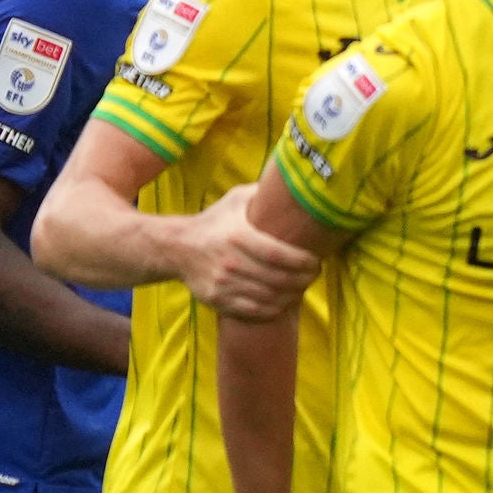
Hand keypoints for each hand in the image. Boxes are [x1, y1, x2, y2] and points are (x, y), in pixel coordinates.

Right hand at [181, 187, 319, 321]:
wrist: (177, 247)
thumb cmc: (214, 222)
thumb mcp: (234, 200)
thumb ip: (262, 193)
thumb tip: (293, 181)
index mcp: (238, 236)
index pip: (280, 254)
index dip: (303, 262)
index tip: (315, 261)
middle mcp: (230, 262)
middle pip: (279, 279)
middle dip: (304, 279)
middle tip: (313, 274)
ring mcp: (223, 284)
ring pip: (270, 297)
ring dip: (292, 295)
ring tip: (302, 286)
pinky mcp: (218, 300)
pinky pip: (255, 311)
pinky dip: (275, 309)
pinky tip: (283, 300)